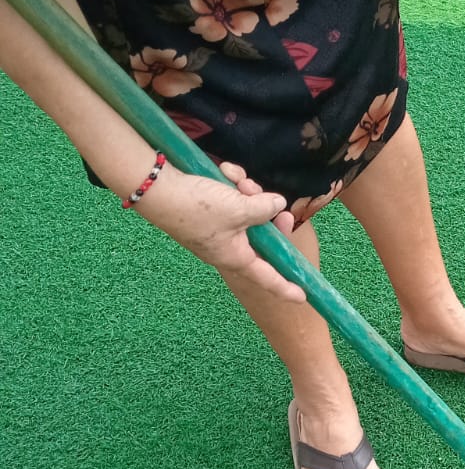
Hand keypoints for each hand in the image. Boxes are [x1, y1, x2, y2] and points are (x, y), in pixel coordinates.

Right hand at [137, 160, 305, 303]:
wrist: (157, 188)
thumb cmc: (198, 207)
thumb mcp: (238, 208)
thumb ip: (264, 209)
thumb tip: (278, 206)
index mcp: (235, 256)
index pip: (267, 275)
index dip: (285, 285)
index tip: (303, 296)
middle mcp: (227, 246)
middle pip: (262, 232)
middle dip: (264, 208)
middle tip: (260, 194)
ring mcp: (217, 229)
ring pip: (247, 211)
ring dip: (246, 192)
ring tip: (236, 179)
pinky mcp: (208, 211)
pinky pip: (230, 200)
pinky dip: (231, 185)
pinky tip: (225, 172)